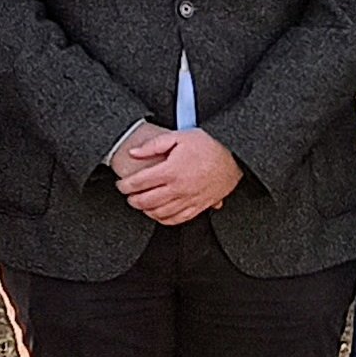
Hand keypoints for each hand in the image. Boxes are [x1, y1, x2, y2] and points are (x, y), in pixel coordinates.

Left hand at [113, 126, 243, 225]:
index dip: (125, 185)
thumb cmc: (209, 144)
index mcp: (171, 170)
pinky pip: (178, 219)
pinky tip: (159, 214)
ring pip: (160, 213)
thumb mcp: (179, 136)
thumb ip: (153, 145)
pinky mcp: (199, 206)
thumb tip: (134, 153)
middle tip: (128, 196)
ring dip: (146, 211)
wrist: (234, 156)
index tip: (121, 184)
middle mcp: (179, 188)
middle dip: (133, 200)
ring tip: (141, 204)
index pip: (140, 182)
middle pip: (147, 201)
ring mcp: (189, 200)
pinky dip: (164, 219)